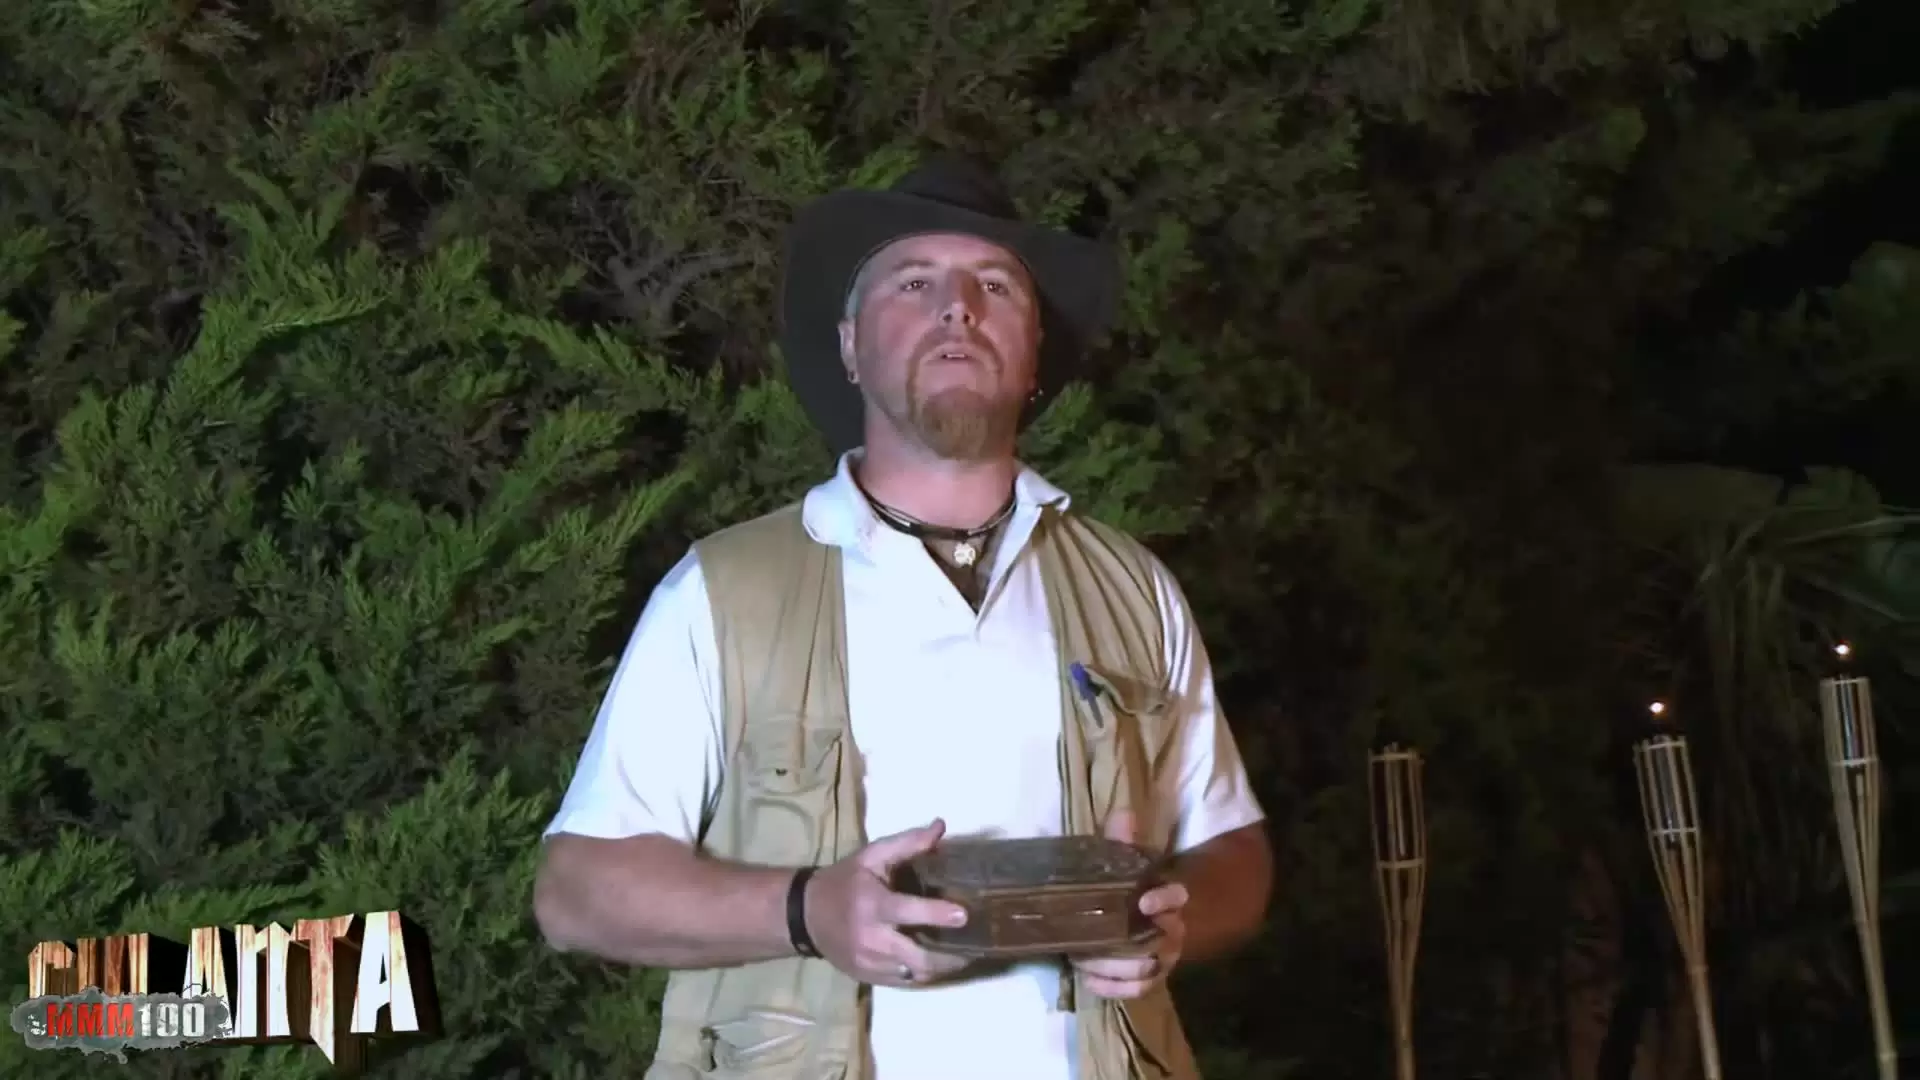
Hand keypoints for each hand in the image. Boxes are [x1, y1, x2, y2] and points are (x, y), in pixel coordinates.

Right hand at [802, 818, 973, 987]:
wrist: (805, 916)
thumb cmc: (844, 881)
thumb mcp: (871, 856)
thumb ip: (907, 843)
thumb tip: (941, 827)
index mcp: (872, 905)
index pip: (907, 911)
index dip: (936, 914)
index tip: (964, 915)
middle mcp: (871, 938)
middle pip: (917, 957)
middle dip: (949, 956)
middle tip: (974, 945)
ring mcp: (869, 963)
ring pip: (915, 974)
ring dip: (941, 967)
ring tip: (964, 954)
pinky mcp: (869, 978)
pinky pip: (905, 981)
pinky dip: (925, 974)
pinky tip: (939, 963)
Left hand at [1071, 810, 1187, 999]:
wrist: (1129, 916)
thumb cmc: (1123, 886)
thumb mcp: (1120, 861)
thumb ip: (1121, 840)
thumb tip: (1123, 813)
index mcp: (1166, 897)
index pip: (1177, 896)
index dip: (1165, 899)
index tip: (1144, 902)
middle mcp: (1171, 930)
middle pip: (1161, 943)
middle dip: (1129, 946)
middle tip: (1097, 941)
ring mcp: (1160, 958)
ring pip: (1146, 971)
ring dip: (1115, 969)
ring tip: (1084, 960)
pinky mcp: (1145, 978)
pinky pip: (1136, 991)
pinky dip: (1113, 989)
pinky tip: (1088, 981)